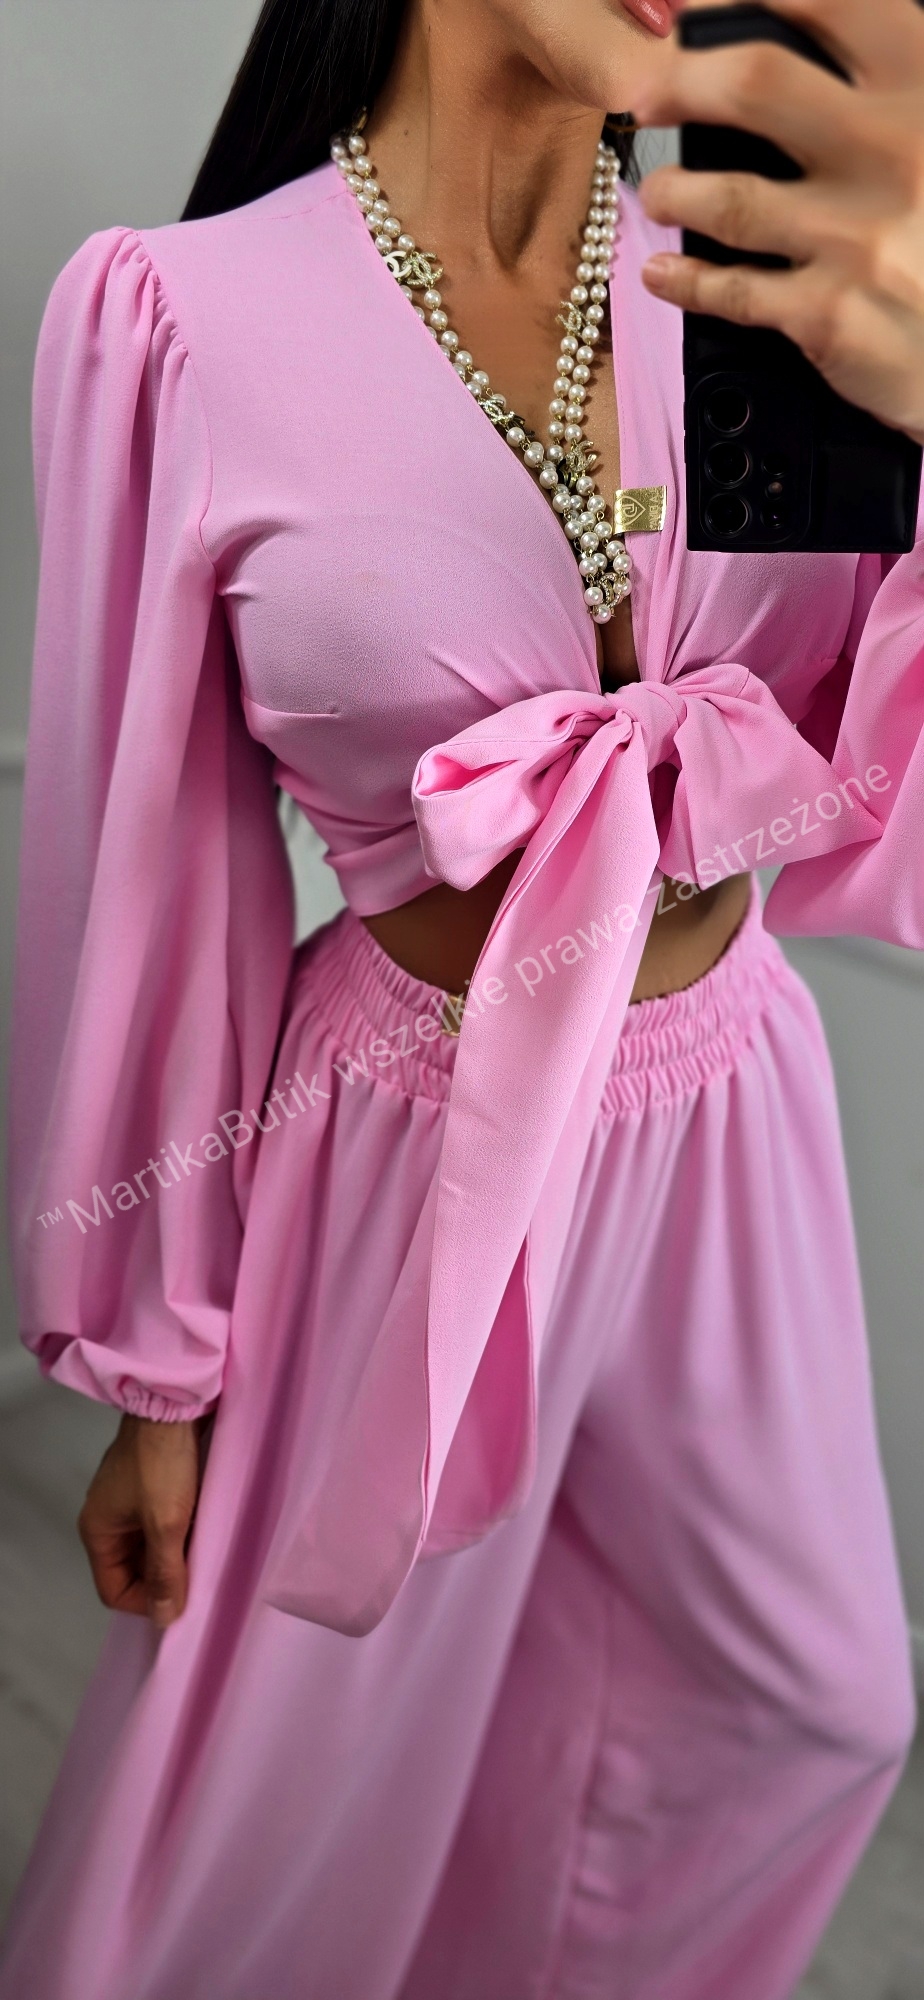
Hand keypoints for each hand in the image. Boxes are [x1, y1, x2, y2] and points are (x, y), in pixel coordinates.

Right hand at [78, 1412, 208, 1627]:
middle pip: (132, 1570)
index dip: (144, 1602)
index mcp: (98, 1531)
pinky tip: (203, 1535)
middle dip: (163, 1579)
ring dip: (174, 1556)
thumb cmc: (162, 1466)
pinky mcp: (149, 1486)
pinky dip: (179, 1534)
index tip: (179, 1599)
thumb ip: (165, 1573)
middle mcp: (108, 1520)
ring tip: (205, 1560)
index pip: (113, 1590)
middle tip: (198, 1582)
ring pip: (149, 1548)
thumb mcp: (165, 1524)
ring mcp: (128, 1502)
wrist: (172, 1402)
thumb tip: (163, 1619)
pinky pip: (160, 1525)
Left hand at [631, 0, 923, 443]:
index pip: (832, 2)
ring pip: (728, 195)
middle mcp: (893, 150)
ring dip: (674, 192)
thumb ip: (888, 87)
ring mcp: (858, 237)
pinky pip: (733, 291)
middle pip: (757, 81)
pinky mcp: (830, 314)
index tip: (691, 1)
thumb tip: (794, 29)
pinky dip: (685, 281)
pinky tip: (662, 273)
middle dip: (679, 80)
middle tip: (643, 92)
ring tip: (660, 194)